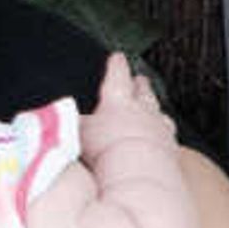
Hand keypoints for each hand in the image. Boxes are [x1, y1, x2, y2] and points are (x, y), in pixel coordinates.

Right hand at [81, 52, 178, 166]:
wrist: (138, 170)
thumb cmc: (106, 148)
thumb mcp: (78, 132)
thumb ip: (72, 123)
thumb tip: (58, 118)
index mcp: (119, 100)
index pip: (117, 75)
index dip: (116, 66)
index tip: (118, 57)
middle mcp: (143, 111)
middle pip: (143, 92)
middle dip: (140, 85)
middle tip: (140, 79)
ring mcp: (159, 129)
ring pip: (159, 113)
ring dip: (155, 111)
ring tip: (155, 111)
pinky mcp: (170, 150)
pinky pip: (167, 136)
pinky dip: (163, 134)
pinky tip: (162, 140)